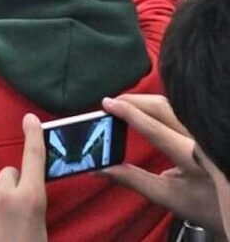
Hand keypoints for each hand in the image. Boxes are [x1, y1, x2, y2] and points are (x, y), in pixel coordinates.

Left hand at [0, 114, 48, 241]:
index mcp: (31, 199)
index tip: (29, 119)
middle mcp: (4, 195)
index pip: (34, 159)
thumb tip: (20, 188)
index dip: (34, 136)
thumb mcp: (38, 227)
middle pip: (6, 172)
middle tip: (11, 212)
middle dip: (9, 186)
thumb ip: (29, 202)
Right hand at [101, 95, 225, 238]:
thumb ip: (132, 179)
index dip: (128, 113)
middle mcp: (201, 138)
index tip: (106, 103)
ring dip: (146, 101)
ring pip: (174, 105)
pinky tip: (146, 108)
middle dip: (134, 100)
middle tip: (111, 102)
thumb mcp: (167, 196)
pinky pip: (181, 109)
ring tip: (124, 104)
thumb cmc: (204, 205)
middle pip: (164, 107)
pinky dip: (159, 106)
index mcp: (192, 158)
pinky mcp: (207, 128)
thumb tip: (99, 167)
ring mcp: (206, 131)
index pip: (154, 128)